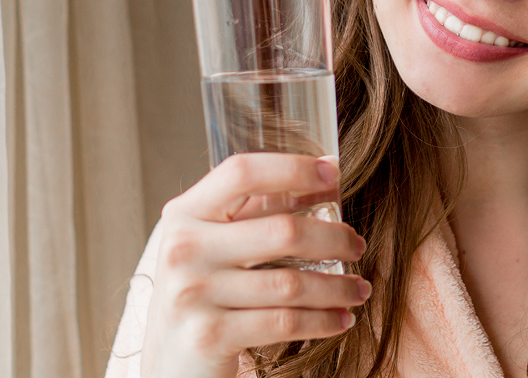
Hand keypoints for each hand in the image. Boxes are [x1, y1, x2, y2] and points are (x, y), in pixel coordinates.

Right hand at [141, 153, 369, 377]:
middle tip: (356, 246)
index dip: (293, 168)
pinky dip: (322, 320)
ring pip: (290, 283)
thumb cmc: (202, 292)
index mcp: (185, 214)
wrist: (169, 362)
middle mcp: (183, 248)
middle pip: (281, 231)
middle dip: (334, 238)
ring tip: (358, 289)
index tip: (333, 173)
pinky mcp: (209, 335)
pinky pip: (284, 322)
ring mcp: (193, 293)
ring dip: (337, 287)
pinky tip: (341, 319)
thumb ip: (258, 210)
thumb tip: (325, 176)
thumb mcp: (215, 244)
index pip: (242, 173)